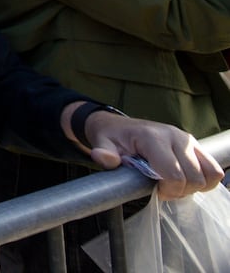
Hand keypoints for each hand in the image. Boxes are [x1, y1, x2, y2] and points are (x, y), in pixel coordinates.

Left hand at [79, 109, 223, 200]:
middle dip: (180, 191)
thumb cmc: (111, 136)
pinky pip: (213, 168)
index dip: (168, 191)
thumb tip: (105, 159)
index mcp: (153, 138)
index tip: (154, 191)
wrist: (117, 125)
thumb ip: (104, 153)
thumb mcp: (102, 143)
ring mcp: (187, 140)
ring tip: (174, 184)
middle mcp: (175, 136)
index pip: (174, 175)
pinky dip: (204, 180)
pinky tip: (185, 180)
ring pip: (209, 174)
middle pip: (194, 178)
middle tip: (163, 189)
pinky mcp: (194, 145)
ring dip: (194, 186)